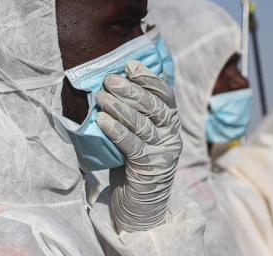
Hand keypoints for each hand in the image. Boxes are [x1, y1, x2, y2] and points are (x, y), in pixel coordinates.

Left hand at [95, 60, 181, 232]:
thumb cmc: (134, 165)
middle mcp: (171, 135)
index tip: (130, 66)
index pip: (165, 95)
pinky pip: (132, 145)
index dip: (149, 78)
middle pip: (154, 107)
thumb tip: (111, 86)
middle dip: (131, 90)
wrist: (142, 206)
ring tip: (100, 97)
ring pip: (143, 124)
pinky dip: (116, 130)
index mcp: (170, 123)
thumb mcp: (139, 137)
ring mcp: (162, 152)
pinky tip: (102, 121)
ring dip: (120, 108)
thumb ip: (134, 115)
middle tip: (109, 80)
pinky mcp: (149, 167)